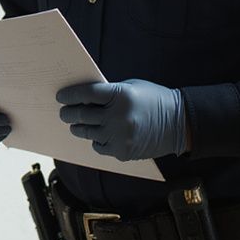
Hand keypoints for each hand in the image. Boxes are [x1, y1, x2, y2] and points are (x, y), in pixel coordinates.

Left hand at [57, 79, 186, 160]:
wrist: (178, 123)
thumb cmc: (153, 100)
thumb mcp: (131, 87)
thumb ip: (109, 92)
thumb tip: (83, 97)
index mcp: (120, 95)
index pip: (86, 94)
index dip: (70, 95)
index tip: (60, 96)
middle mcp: (117, 117)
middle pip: (82, 115)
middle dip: (67, 113)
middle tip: (63, 112)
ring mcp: (119, 136)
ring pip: (86, 133)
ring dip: (78, 128)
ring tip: (75, 124)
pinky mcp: (122, 152)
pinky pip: (98, 146)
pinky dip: (95, 140)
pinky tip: (98, 135)